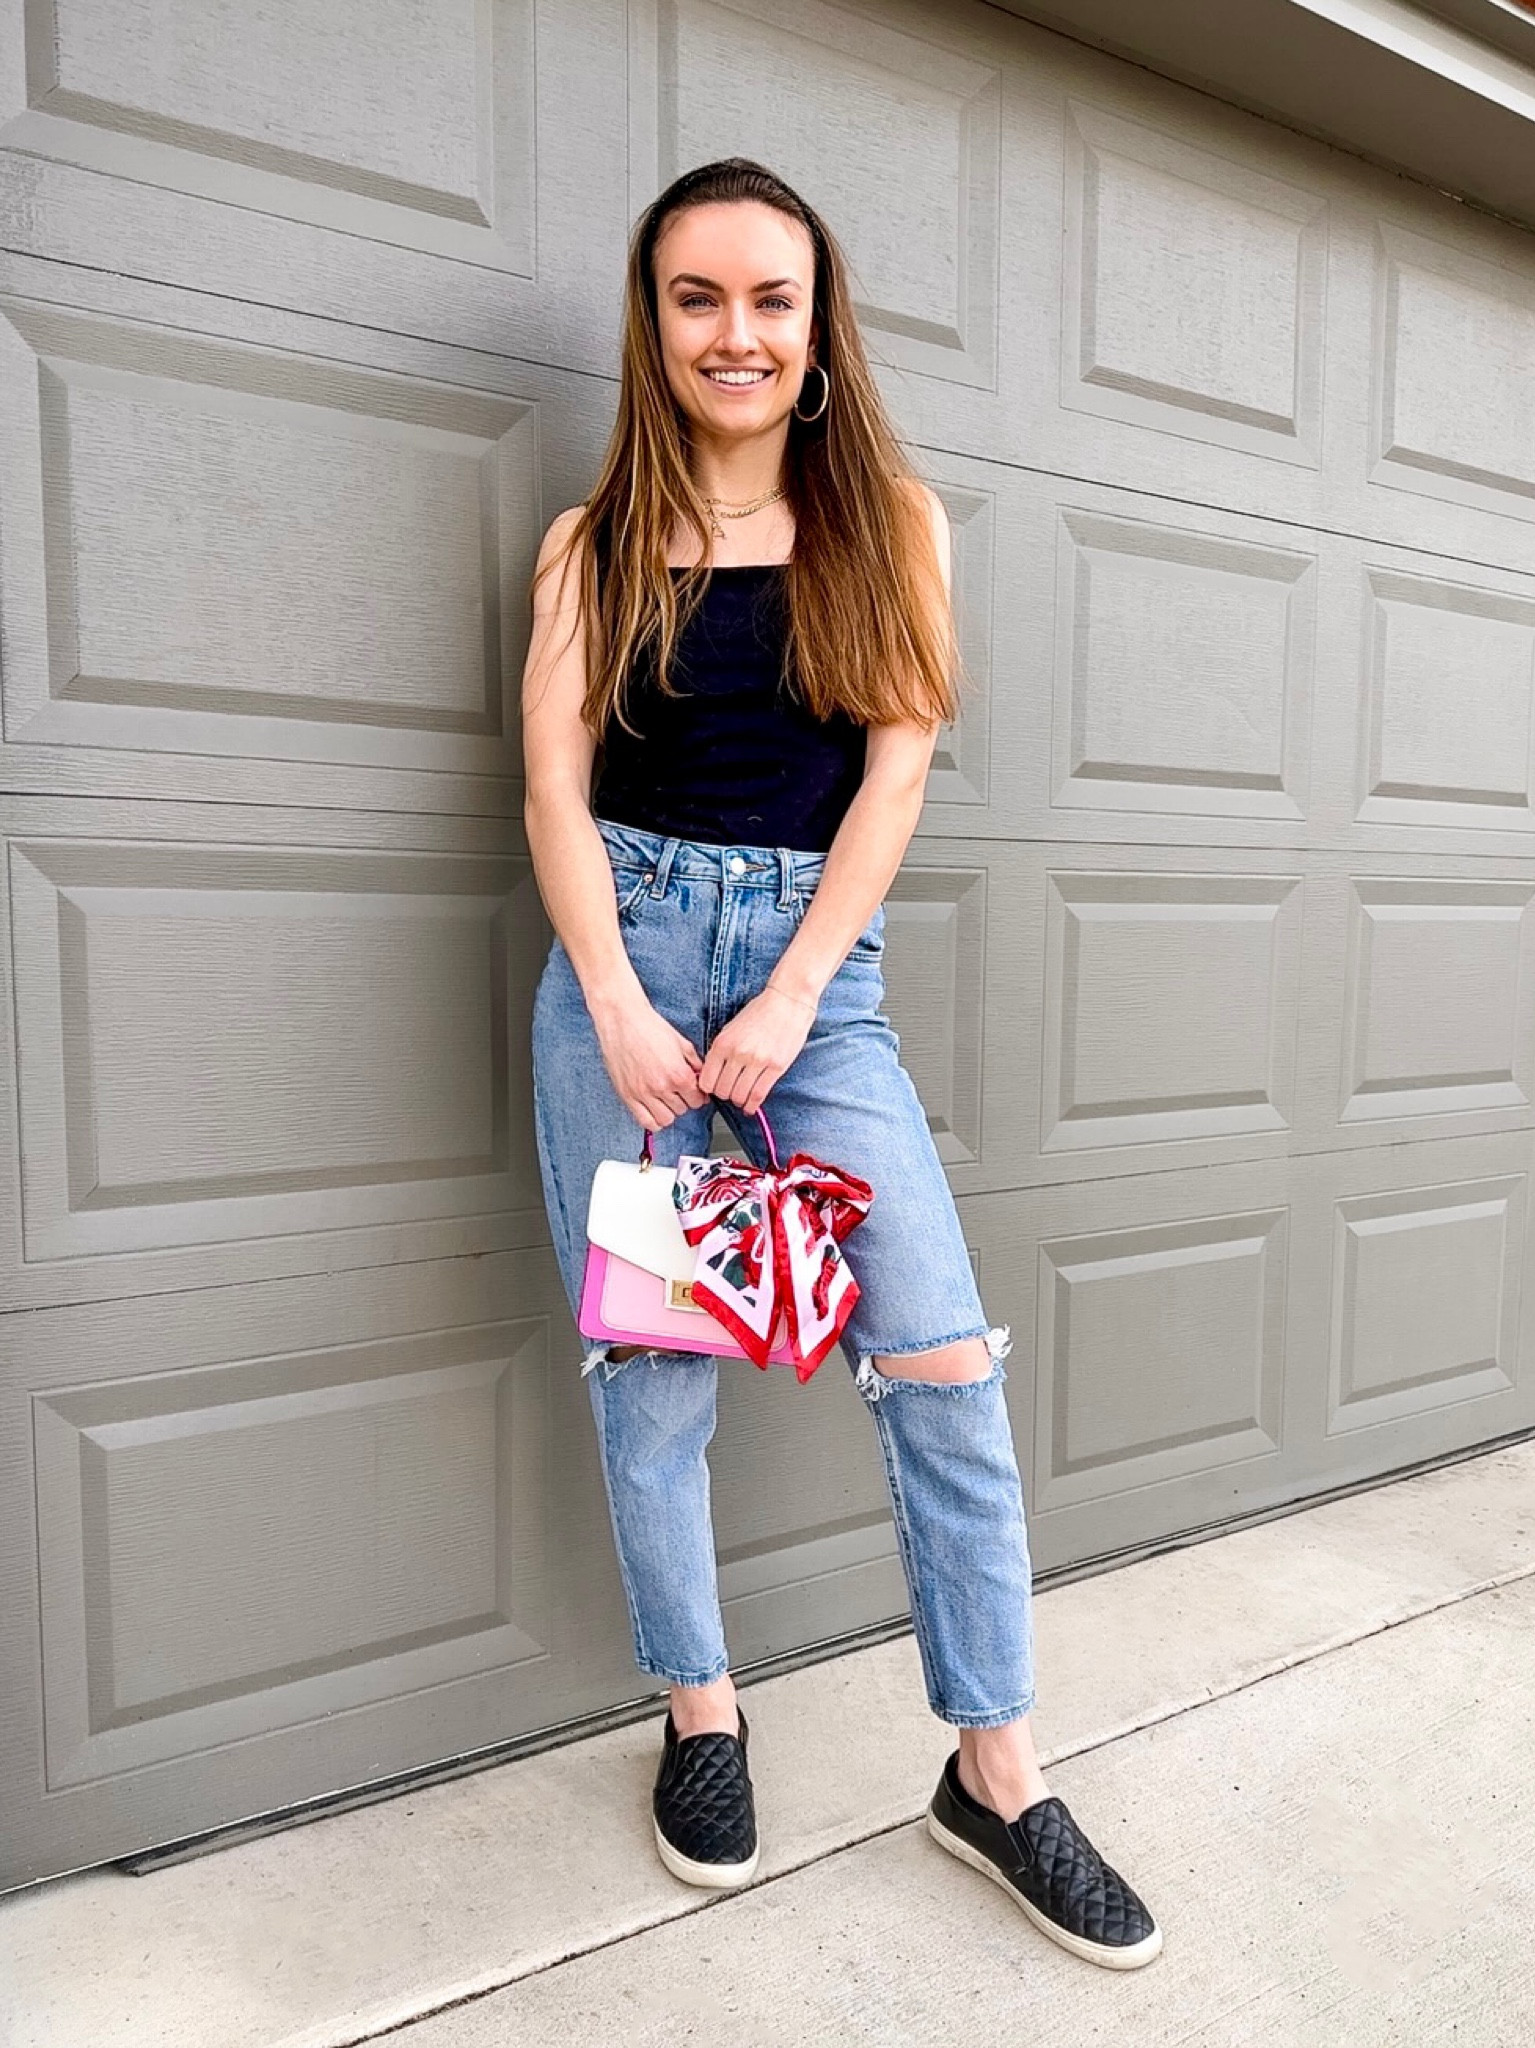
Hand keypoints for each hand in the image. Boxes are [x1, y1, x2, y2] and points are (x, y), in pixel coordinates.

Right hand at [594, 997, 711, 1131]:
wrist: (623, 1020)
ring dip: (668, 1111)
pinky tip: (653, 1107)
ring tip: (665, 1099)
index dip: (698, 1095)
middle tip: (678, 1091)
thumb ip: (695, 1063)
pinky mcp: (627, 1095)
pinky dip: (652, 1119)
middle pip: (682, 1110)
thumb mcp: (681, 1043)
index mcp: (678, 1074)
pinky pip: (644, 1121)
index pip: (697, 1100)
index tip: (693, 1091)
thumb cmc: (650, 1027)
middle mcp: (661, 1087)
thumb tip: (701, 1078)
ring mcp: (642, 1093)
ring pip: (665, 1119)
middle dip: (684, 1101)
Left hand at [697, 982, 817, 1117]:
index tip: (713, 1088)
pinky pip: (758, 1095)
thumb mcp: (730, 1028)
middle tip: (728, 1091)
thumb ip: (720, 1051)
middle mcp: (738, 1053)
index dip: (708, 1088)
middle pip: (722, 1091)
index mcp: (723, 1043)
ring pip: (739, 1096)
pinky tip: (750, 1107)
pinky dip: (752, 1106)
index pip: (707, 1080)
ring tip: (740, 1096)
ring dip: (738, 1100)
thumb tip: (711, 1074)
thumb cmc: (759, 1012)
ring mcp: (757, 1061)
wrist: (787, 1002)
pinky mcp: (776, 1067)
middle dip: (723, 1095)